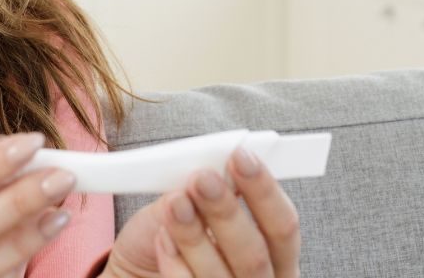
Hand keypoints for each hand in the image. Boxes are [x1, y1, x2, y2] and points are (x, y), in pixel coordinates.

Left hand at [101, 146, 301, 277]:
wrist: (139, 271)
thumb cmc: (174, 233)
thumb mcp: (192, 205)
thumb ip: (208, 190)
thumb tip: (213, 165)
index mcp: (275, 253)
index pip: (284, 224)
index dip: (264, 190)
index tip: (241, 157)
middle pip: (255, 253)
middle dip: (227, 212)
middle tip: (202, 179)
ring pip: (221, 275)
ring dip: (195, 235)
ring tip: (174, 204)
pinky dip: (175, 262)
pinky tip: (162, 238)